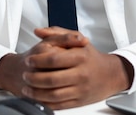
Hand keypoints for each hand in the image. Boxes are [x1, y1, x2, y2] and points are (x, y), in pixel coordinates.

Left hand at [0, 27, 133, 109]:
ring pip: (53, 94)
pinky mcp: (79, 101)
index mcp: (80, 57)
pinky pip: (59, 104)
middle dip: (33, 78)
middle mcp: (81, 74)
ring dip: (36, 93)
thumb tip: (38, 31)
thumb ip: (57, 33)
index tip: (28, 59)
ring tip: (27, 88)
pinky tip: (37, 98)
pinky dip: (45, 103)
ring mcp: (80, 89)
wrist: (110, 74)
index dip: (37, 60)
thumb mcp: (77, 39)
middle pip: (51, 78)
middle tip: (25, 75)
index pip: (53, 59)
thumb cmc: (91, 56)